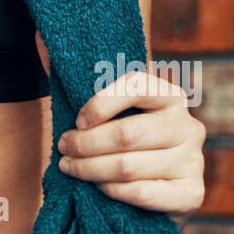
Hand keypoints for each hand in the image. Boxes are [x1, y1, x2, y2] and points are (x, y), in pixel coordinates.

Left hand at [55, 71, 204, 216]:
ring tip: (71, 168)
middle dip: (85, 144)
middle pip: (127, 134)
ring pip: (129, 166)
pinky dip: (113, 192)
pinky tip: (99, 187)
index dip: (101, 103)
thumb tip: (38, 40)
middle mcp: (188, 125)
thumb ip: (74, 76)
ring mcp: (194, 161)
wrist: (155, 191)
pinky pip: (142, 194)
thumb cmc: (122, 141)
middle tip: (64, 149)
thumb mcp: (106, 110)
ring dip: (90, 169)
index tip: (77, 121)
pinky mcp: (192, 194)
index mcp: (170, 95)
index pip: (136, 85)